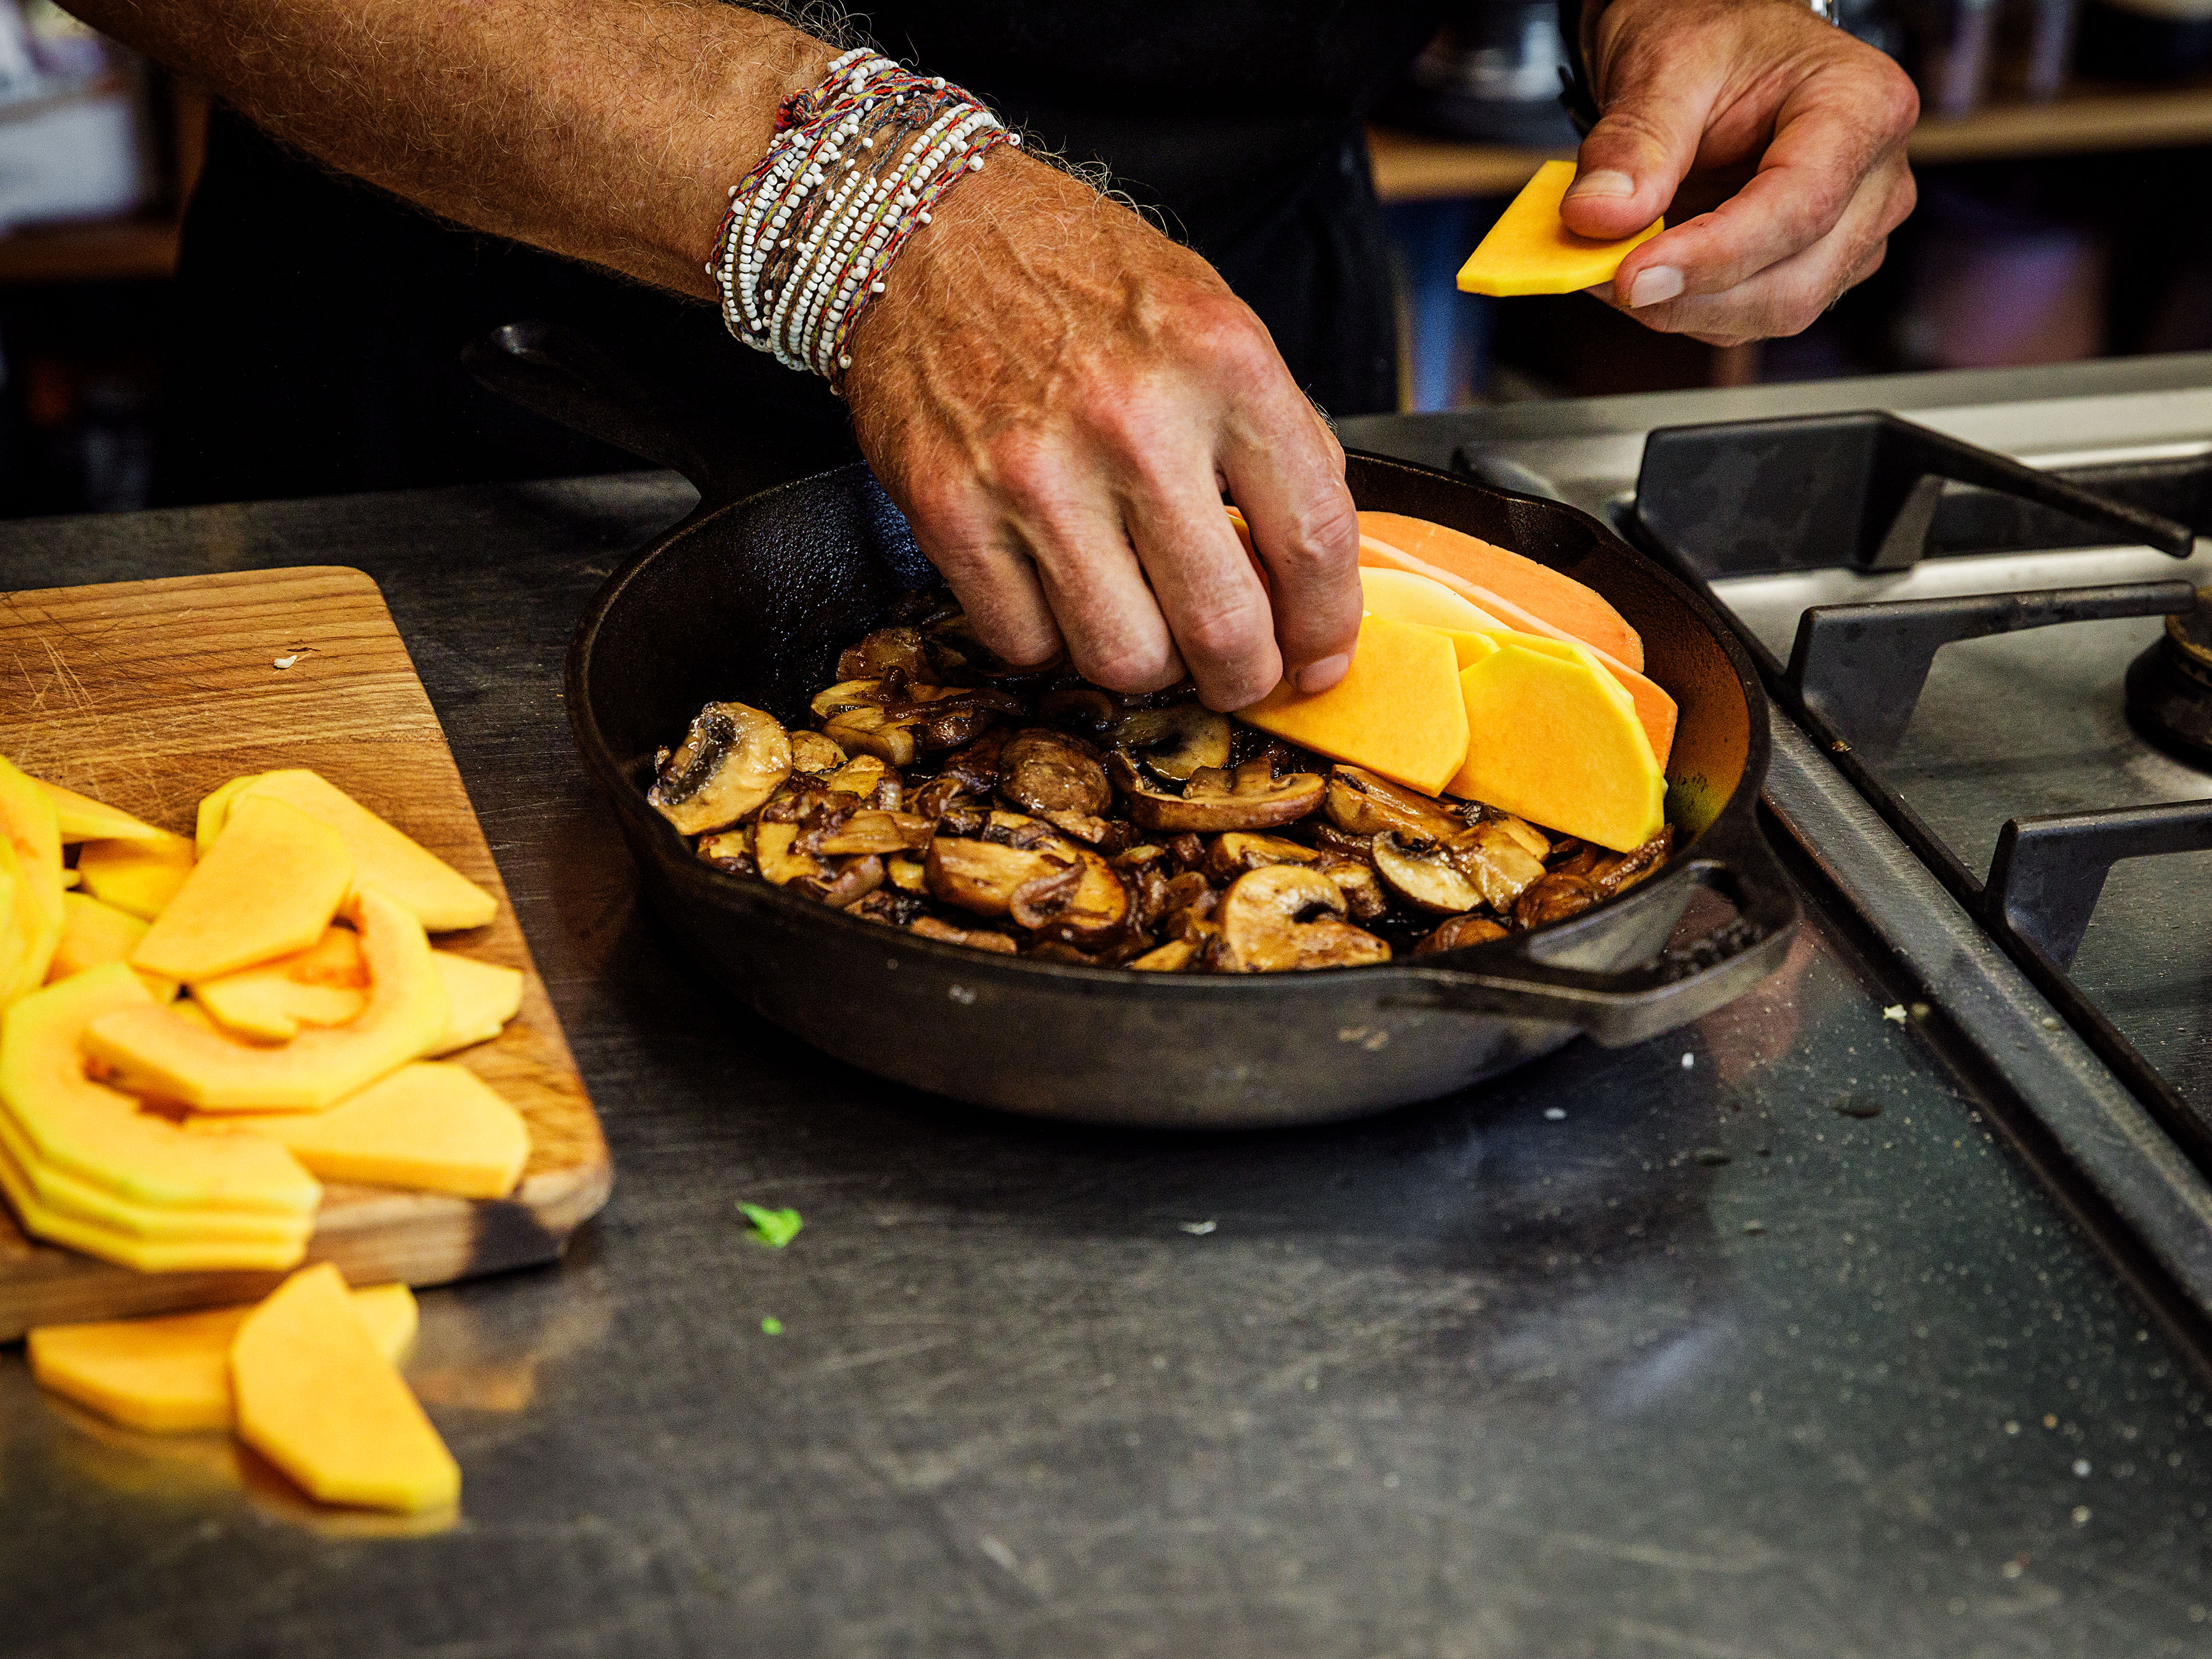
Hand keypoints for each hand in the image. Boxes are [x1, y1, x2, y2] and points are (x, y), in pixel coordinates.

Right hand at [842, 154, 1361, 710]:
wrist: (926, 231)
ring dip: (1147, 666)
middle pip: (1222, 629)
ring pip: (1123, 659)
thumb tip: (1315, 580)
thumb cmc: (1078, 281)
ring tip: (1145, 622)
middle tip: (1238, 673)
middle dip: (1244, 678)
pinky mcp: (950, 510)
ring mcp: (1034, 473)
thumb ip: (1277, 440)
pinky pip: (1025, 644)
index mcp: (1223, 363)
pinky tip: (1059, 588)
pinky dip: (1050, 640)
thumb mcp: (1215, 323)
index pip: (1313, 540)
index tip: (1320, 660)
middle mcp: (1133, 421)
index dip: (1328, 629)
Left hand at [1559, 0, 1918, 345]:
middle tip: (1597, 276)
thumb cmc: (1713, 39)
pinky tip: (1641, 272)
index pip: (1800, 207)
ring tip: (1609, 265)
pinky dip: (1684, 307)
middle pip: (1792, 284)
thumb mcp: (1665, 65)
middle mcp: (1875, 182)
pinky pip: (1747, 316)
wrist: (1722, 52)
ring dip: (1679, 308)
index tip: (1631, 277)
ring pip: (1770, 313)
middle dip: (1686, 297)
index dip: (1712, 256)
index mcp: (1863, 108)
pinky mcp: (1812, 268)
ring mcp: (1852, 234)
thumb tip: (1598, 219)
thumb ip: (1633, 142)